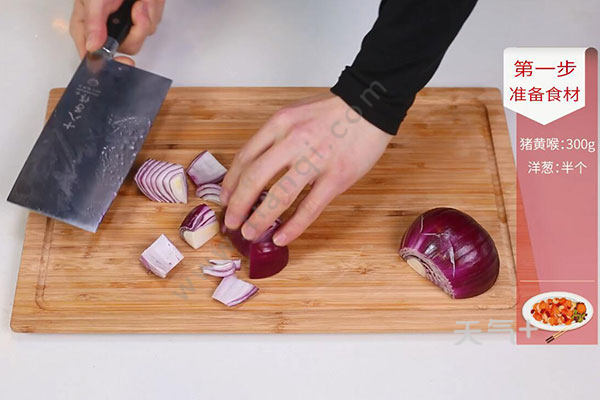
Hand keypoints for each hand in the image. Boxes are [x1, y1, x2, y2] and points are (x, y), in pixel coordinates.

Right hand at [69, 0, 163, 64]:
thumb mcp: (94, 0)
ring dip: (144, 18)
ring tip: (138, 2)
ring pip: (141, 38)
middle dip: (136, 31)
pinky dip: (151, 12)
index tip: (124, 62)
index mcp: (88, 27)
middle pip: (125, 49)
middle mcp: (106, 30)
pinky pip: (150, 27)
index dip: (109, 65)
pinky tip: (142, 1)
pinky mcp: (139, 22)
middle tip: (136, 11)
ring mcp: (124, 27)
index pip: (94, 57)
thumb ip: (93, 23)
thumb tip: (92, 46)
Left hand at [221, 93, 391, 245]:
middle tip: (231, 222)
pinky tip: (282, 238)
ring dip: (260, 219)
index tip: (225, 200)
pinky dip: (293, 226)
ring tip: (250, 233)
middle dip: (238, 206)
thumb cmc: (332, 112)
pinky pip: (310, 208)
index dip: (231, 183)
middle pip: (255, 179)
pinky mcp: (337, 177)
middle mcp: (292, 141)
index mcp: (279, 124)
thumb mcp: (294, 115)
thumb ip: (275, 139)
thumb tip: (256, 170)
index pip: (245, 158)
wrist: (371, 105)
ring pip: (279, 196)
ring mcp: (316, 160)